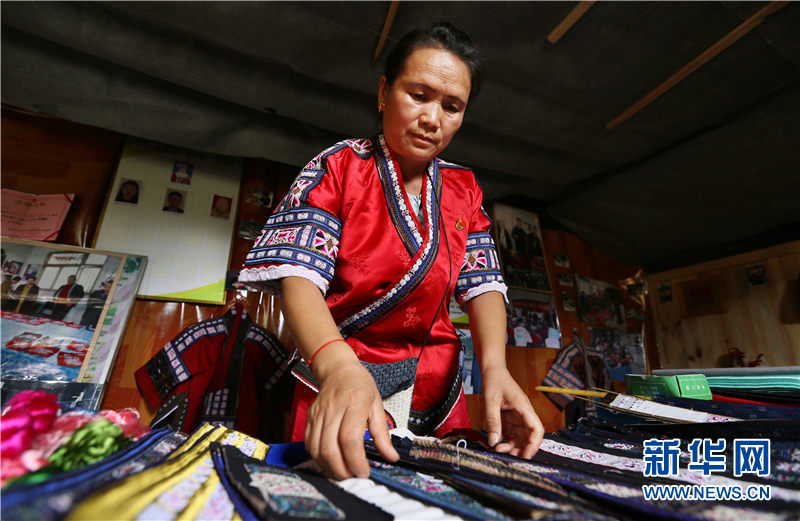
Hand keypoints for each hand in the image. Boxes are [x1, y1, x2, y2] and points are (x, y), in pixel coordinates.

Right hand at [304, 355, 398, 479]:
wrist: (338, 370)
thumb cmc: (359, 385)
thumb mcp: (378, 405)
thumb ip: (383, 434)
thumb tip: (391, 457)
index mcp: (355, 402)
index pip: (350, 437)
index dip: (355, 460)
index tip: (364, 471)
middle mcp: (333, 409)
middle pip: (330, 447)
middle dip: (341, 469)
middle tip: (353, 476)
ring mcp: (318, 414)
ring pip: (316, 449)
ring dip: (329, 467)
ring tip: (343, 472)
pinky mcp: (309, 419)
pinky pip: (309, 444)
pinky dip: (318, 459)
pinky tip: (330, 462)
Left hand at [482, 365, 543, 458]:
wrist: (492, 371)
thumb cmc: (494, 381)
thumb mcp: (491, 401)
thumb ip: (492, 421)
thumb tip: (493, 442)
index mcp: (524, 408)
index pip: (536, 429)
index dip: (534, 444)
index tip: (525, 455)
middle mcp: (523, 414)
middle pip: (529, 436)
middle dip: (521, 448)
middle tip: (507, 455)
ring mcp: (517, 417)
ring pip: (519, 437)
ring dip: (511, 445)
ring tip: (497, 449)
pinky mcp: (509, 418)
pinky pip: (510, 433)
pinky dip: (504, 439)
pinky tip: (494, 441)